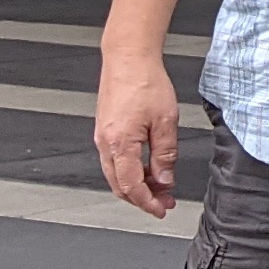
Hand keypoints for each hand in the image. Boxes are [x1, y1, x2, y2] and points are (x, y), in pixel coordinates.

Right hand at [93, 53, 179, 217]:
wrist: (128, 59)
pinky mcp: (105, 130)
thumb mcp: (166, 122)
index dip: (147, 203)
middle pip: (119, 185)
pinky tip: (148, 168)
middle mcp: (105, 143)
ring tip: (160, 186)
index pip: (131, 186)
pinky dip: (131, 171)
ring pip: (116, 174)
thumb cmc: (145, 82)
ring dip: (137, 185)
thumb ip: (165, 155)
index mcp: (120, 144)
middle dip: (142, 198)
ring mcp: (102, 137)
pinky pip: (115, 160)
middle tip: (165, 202)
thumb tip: (165, 180)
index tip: (162, 210)